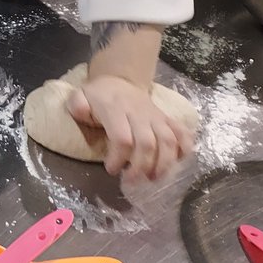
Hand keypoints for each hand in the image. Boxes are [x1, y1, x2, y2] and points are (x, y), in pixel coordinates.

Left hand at [67, 75, 193, 180]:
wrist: (119, 81)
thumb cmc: (97, 96)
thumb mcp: (79, 96)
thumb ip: (77, 104)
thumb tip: (82, 112)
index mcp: (115, 109)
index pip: (122, 138)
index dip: (119, 158)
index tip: (111, 170)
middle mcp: (138, 113)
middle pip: (147, 143)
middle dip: (141, 167)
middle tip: (132, 181)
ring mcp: (155, 115)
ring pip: (168, 140)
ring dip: (163, 163)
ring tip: (153, 178)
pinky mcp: (167, 118)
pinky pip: (182, 132)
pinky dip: (185, 148)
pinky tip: (178, 161)